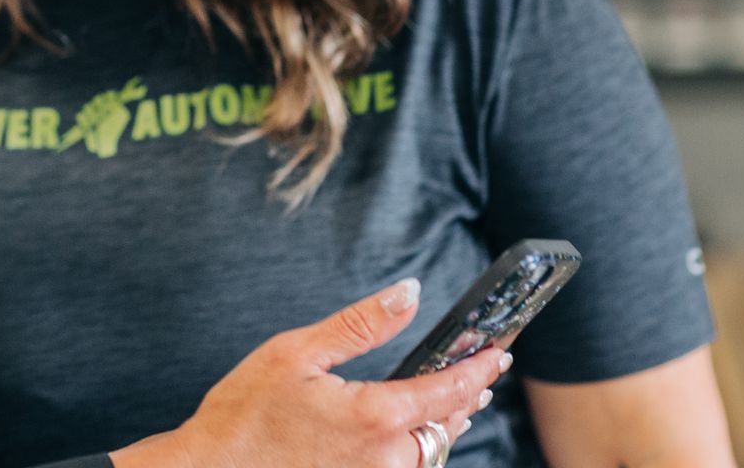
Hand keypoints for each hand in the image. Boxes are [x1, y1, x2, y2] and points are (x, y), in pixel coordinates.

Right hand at [109, 279, 508, 467]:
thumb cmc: (244, 413)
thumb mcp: (296, 352)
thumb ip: (360, 324)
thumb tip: (409, 292)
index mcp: (373, 416)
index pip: (446, 390)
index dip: (479, 368)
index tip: (499, 352)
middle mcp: (385, 458)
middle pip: (447, 427)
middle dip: (467, 397)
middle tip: (484, 372)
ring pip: (430, 454)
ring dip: (446, 426)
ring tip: (459, 401)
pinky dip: (419, 449)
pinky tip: (414, 435)